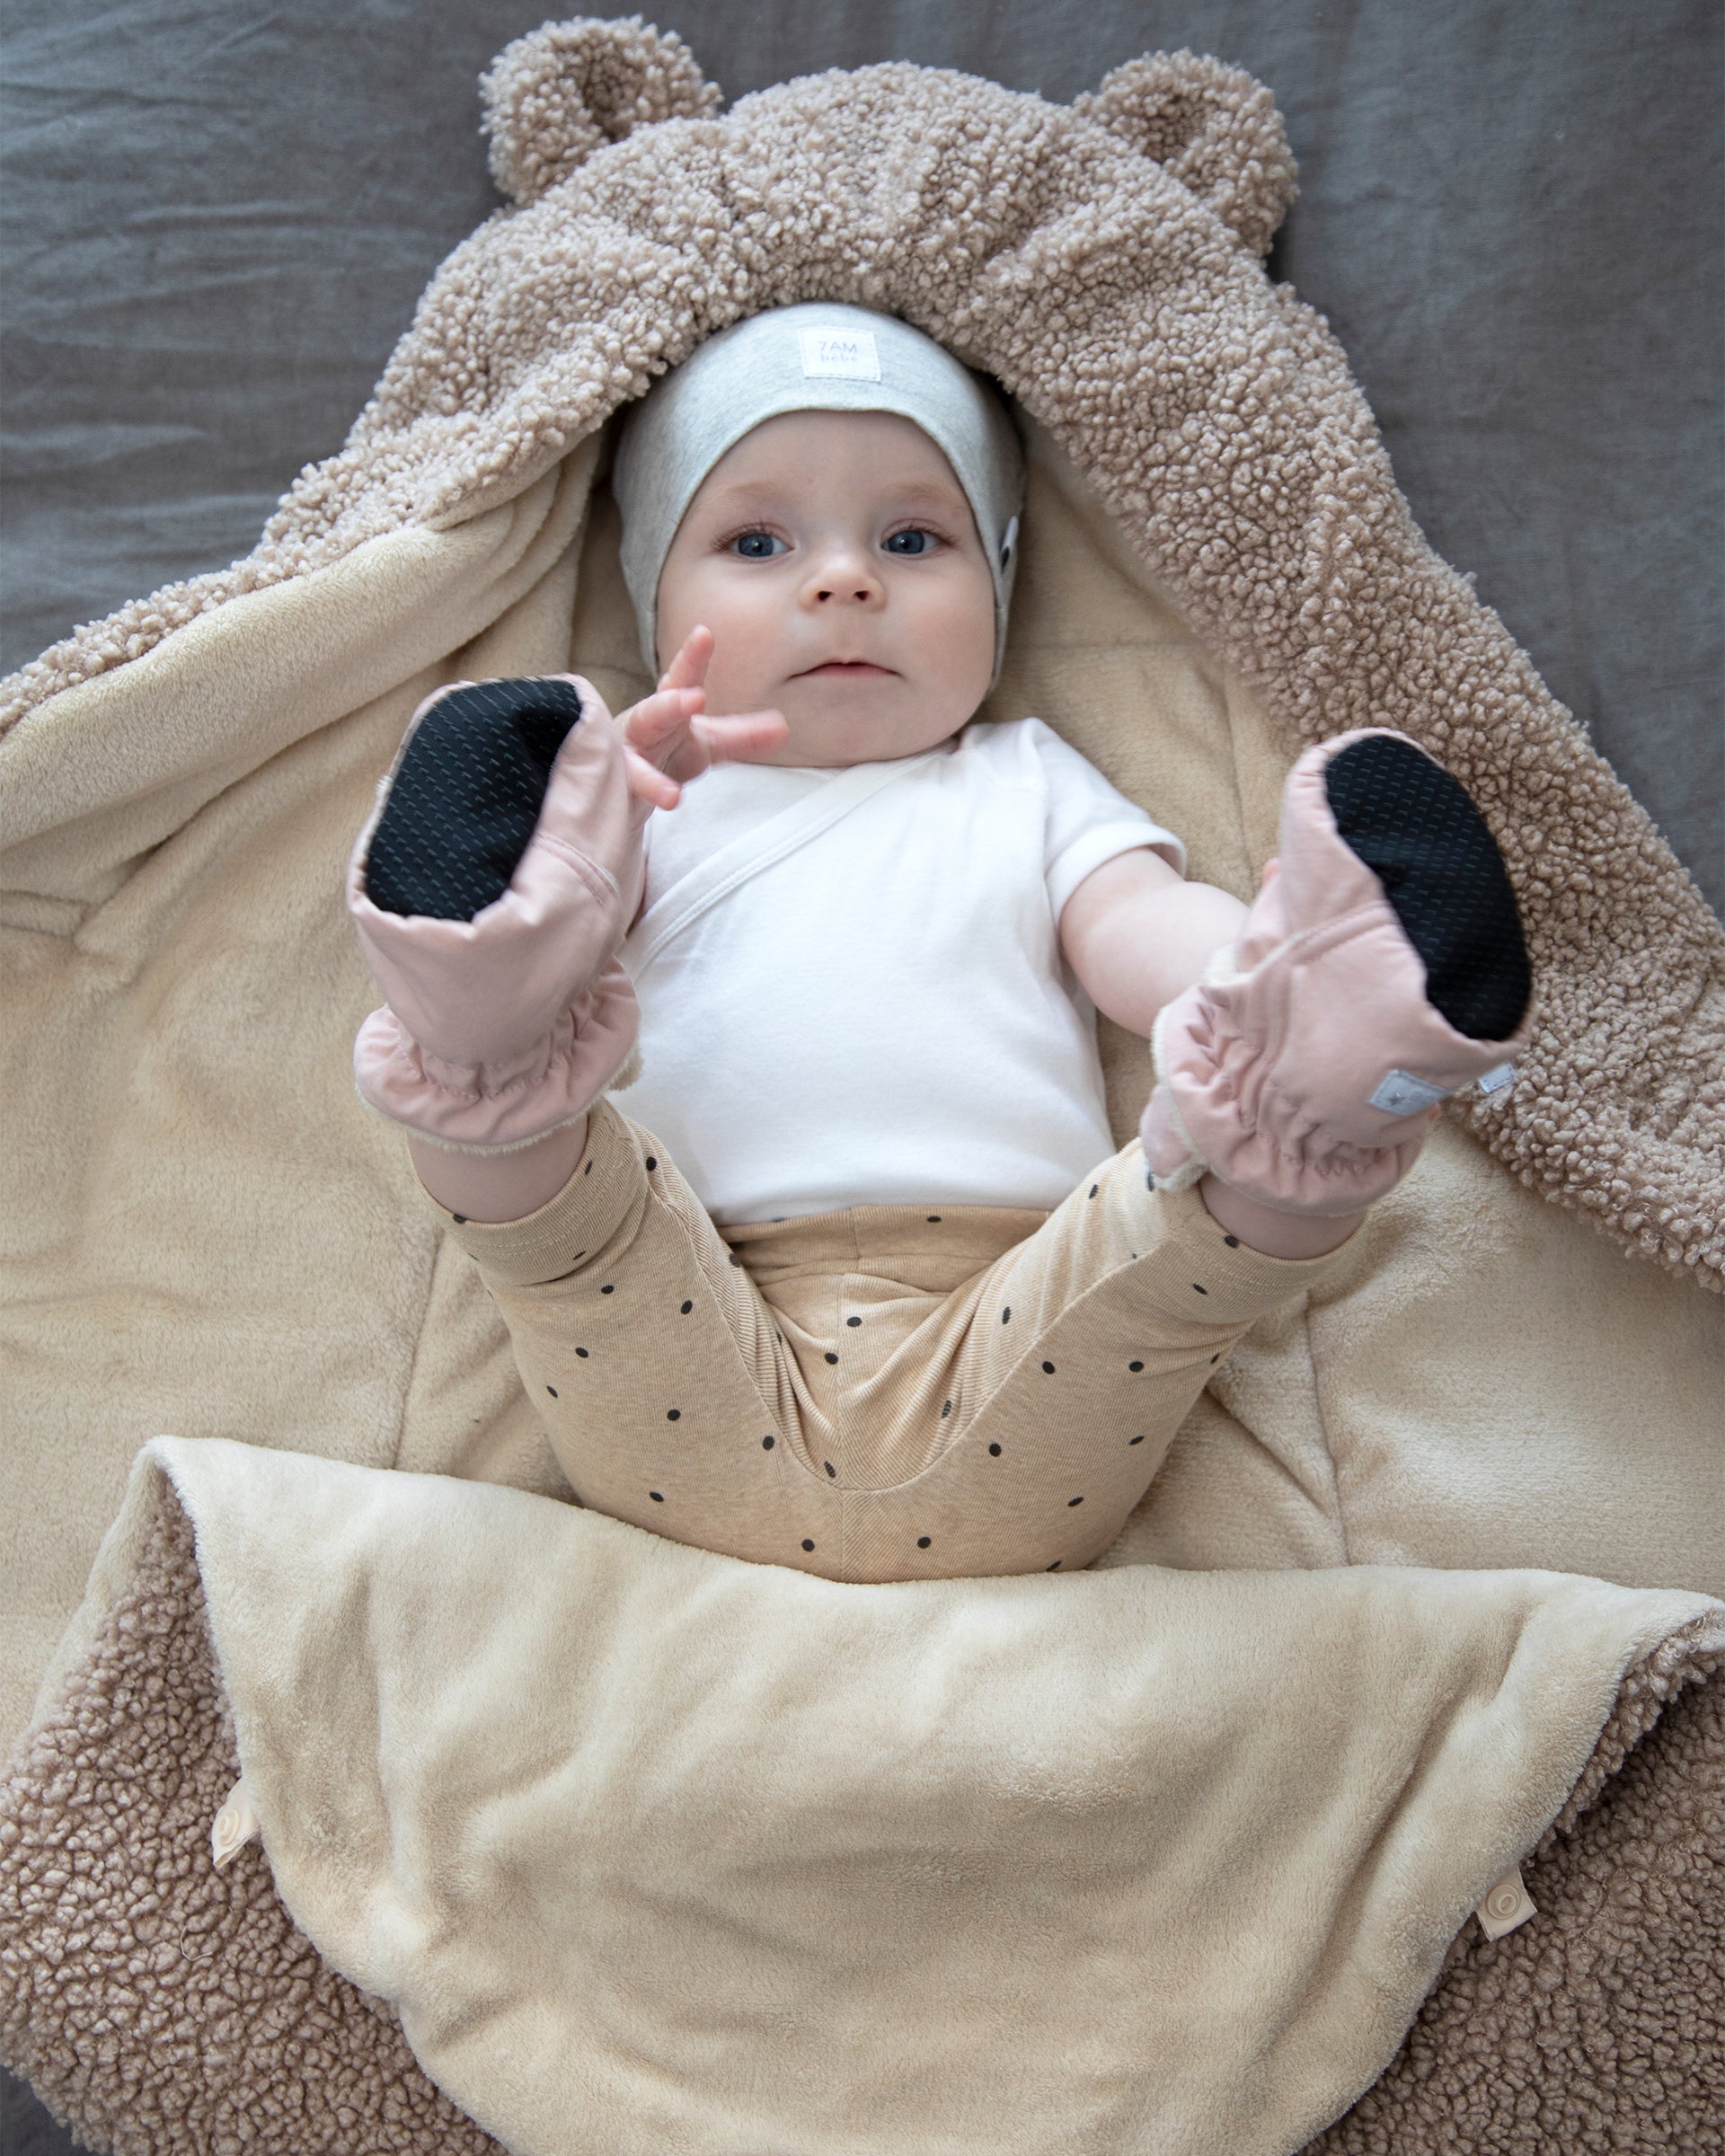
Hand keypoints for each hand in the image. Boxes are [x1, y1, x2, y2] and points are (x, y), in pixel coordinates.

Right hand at [616, 626, 787, 809]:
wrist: (624, 789)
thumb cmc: (667, 755)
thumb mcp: (709, 744)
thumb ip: (743, 736)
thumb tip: (784, 728)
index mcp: (669, 706)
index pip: (682, 679)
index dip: (692, 658)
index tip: (704, 634)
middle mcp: (647, 724)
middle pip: (656, 710)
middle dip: (673, 703)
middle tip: (696, 696)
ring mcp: (631, 751)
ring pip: (640, 742)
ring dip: (658, 741)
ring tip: (685, 735)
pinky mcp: (623, 780)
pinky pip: (636, 781)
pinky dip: (652, 787)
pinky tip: (671, 798)